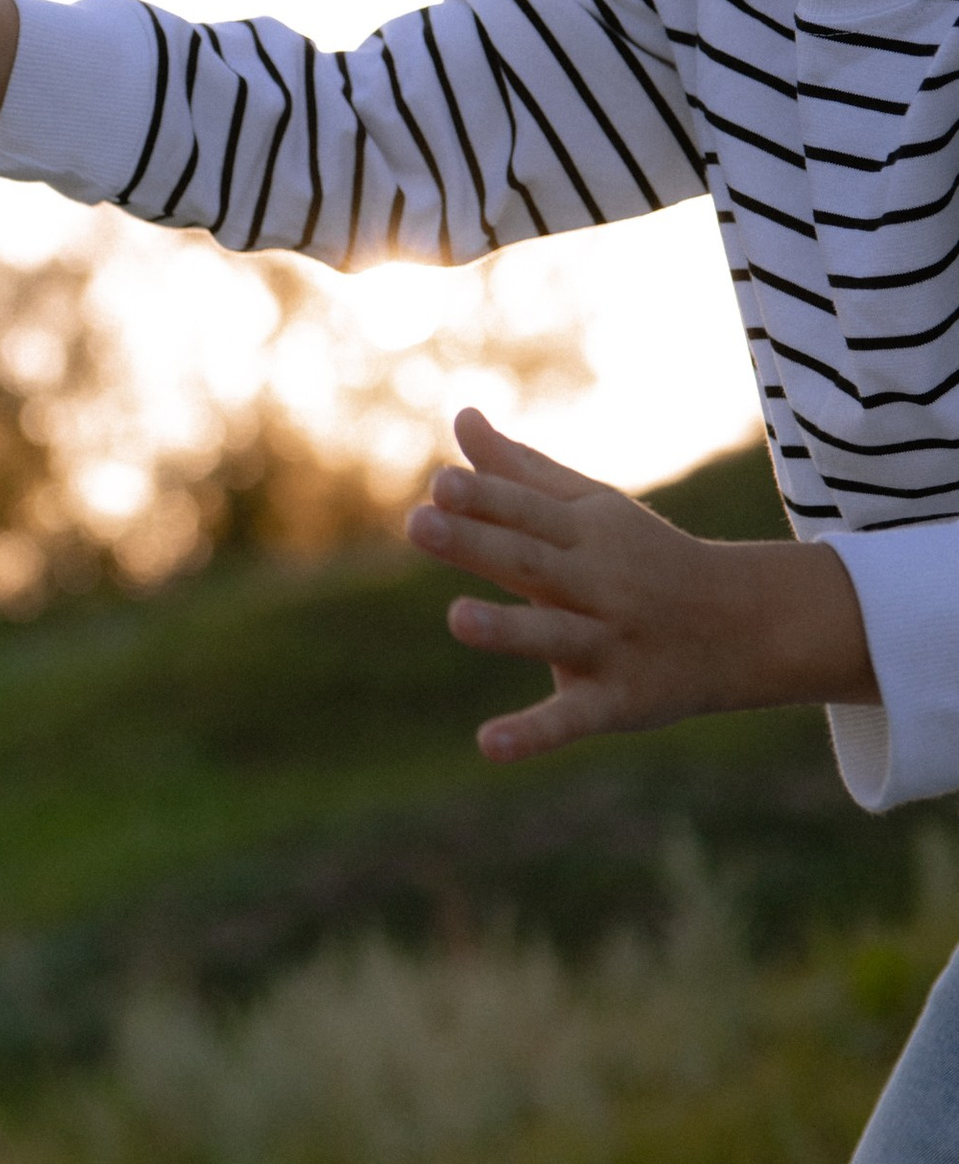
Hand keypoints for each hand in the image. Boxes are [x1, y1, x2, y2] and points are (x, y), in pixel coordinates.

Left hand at [406, 406, 876, 758]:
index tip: (439, 483)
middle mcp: (597, 585)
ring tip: (456, 618)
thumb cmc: (645, 559)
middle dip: (477, 543)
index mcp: (585, 535)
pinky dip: (534, 733)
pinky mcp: (615, 701)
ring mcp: (608, 643)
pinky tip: (489, 745)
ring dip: (507, 628)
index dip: (484, 498)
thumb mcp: (590, 510)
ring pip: (554, 635)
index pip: (527, 512)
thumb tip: (461, 417)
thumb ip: (519, 472)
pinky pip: (572, 718)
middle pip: (530, 562)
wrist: (744, 626)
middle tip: (419, 523)